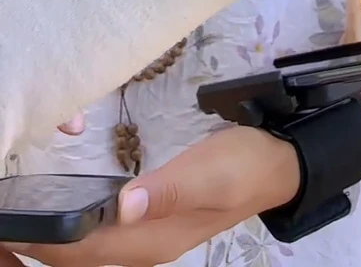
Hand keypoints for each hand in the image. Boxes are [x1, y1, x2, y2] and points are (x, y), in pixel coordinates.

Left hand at [5, 126, 300, 266]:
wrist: (273, 166)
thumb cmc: (241, 164)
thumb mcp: (210, 171)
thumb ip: (169, 189)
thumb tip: (124, 207)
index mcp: (154, 240)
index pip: (85, 251)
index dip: (45, 245)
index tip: (13, 226)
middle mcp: (145, 249)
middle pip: (80, 260)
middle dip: (40, 249)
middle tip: (8, 224)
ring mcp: (147, 241)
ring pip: (88, 254)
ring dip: (53, 246)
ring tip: (20, 224)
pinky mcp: (150, 226)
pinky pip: (100, 241)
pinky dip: (73, 236)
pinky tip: (59, 219)